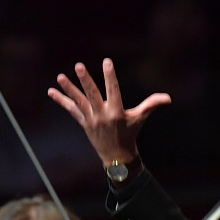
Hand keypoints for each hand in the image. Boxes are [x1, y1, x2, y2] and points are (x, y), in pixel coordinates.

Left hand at [47, 58, 170, 165]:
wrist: (116, 158)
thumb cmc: (130, 134)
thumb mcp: (140, 119)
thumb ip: (152, 105)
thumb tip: (168, 98)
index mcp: (117, 112)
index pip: (113, 90)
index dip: (110, 76)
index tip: (107, 62)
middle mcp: (102, 115)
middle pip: (92, 95)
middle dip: (85, 80)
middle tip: (78, 65)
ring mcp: (91, 120)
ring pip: (78, 102)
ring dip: (68, 89)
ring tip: (59, 76)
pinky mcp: (84, 123)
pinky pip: (71, 110)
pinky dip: (61, 101)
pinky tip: (50, 91)